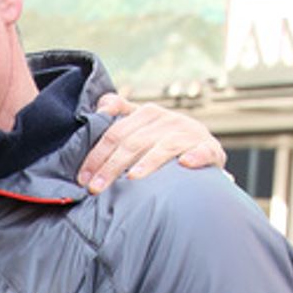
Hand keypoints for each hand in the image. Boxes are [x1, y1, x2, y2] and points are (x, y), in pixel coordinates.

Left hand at [78, 94, 226, 194]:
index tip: (82, 177)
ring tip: (133, 179)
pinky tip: (185, 164)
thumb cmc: (165, 138)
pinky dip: (195, 157)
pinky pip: (203, 151)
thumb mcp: (142, 122)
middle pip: (134, 142)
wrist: (203, 148)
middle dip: (112, 166)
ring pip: (163, 147)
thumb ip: (120, 112)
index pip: (116, 132)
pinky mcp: (210, 148)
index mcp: (148, 113)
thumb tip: (101, 104)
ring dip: (148, 163)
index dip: (97, 154)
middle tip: (96, 188)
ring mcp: (189, 134)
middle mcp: (168, 120)